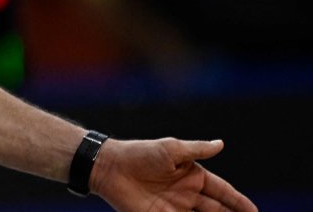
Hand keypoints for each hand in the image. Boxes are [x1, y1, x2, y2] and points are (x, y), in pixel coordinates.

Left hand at [92, 138, 257, 211]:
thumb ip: (197, 150)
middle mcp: (188, 195)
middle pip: (217, 211)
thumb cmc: (139, 154)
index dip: (239, 202)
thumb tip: (221, 143)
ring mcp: (175, 208)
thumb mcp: (171, 149)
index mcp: (193, 176)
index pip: (223, 192)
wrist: (109, 168)